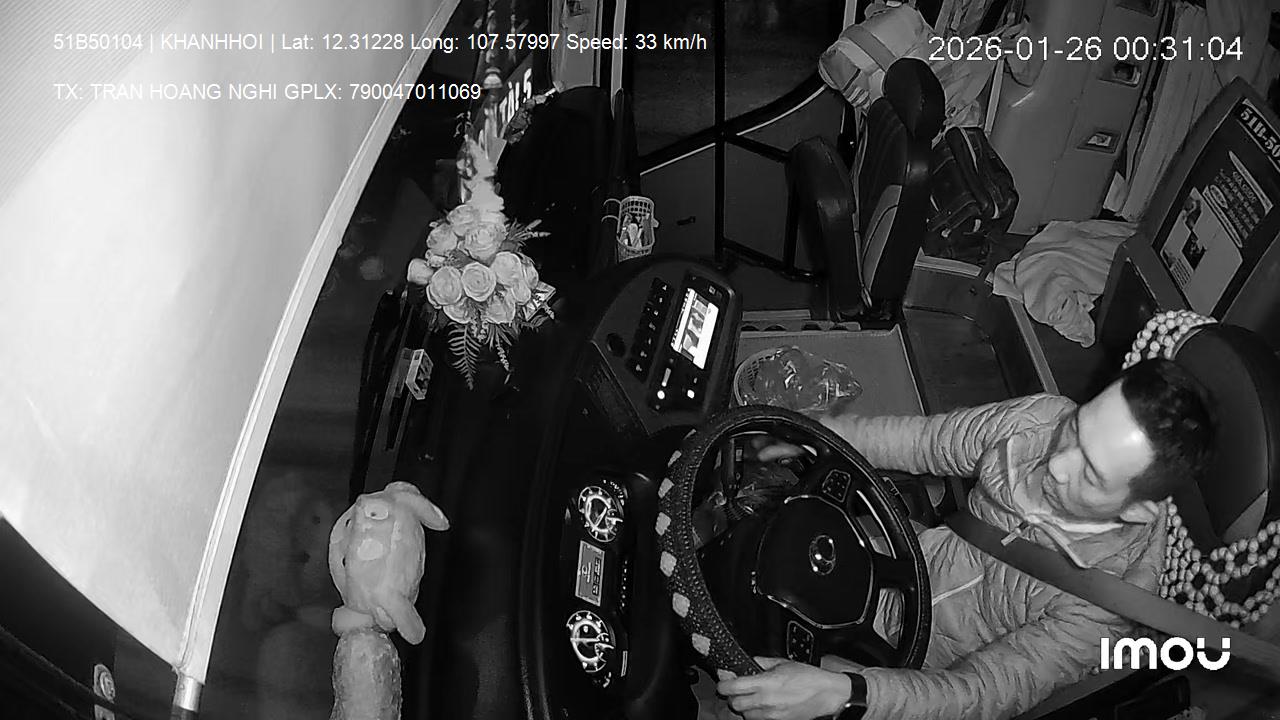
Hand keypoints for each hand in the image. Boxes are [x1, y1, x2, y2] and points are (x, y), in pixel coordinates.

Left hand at [716, 657, 851, 719]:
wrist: (828, 694)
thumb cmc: (809, 678)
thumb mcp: (784, 662)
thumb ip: (763, 661)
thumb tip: (750, 661)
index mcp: (764, 682)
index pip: (731, 687)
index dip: (724, 684)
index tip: (725, 682)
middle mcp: (765, 700)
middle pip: (735, 704)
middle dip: (734, 697)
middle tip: (739, 690)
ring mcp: (771, 714)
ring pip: (745, 715)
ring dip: (746, 707)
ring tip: (754, 699)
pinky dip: (757, 714)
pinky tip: (764, 706)